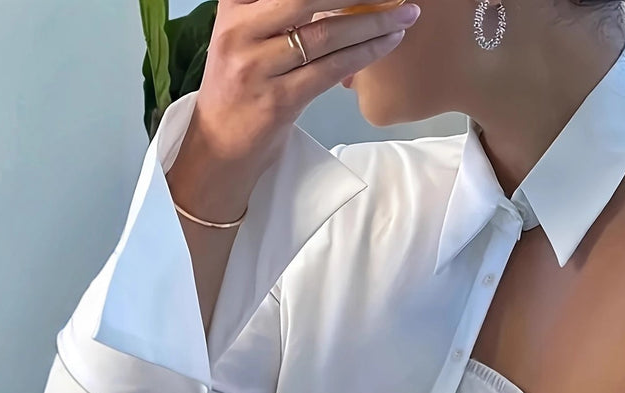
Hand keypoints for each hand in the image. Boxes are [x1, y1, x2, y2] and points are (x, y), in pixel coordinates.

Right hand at [190, 0, 421, 174]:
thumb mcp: (245, 38)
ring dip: (372, 22)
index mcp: (233, 7)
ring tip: (404, 14)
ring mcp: (257, 66)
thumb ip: (276, 13)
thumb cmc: (241, 89)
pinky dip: (365, 53)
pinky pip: (331, 70)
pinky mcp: (278, 100)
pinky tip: (388, 43)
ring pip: (325, 34)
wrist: (219, 146)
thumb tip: (332, 2)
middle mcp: (239, 31)